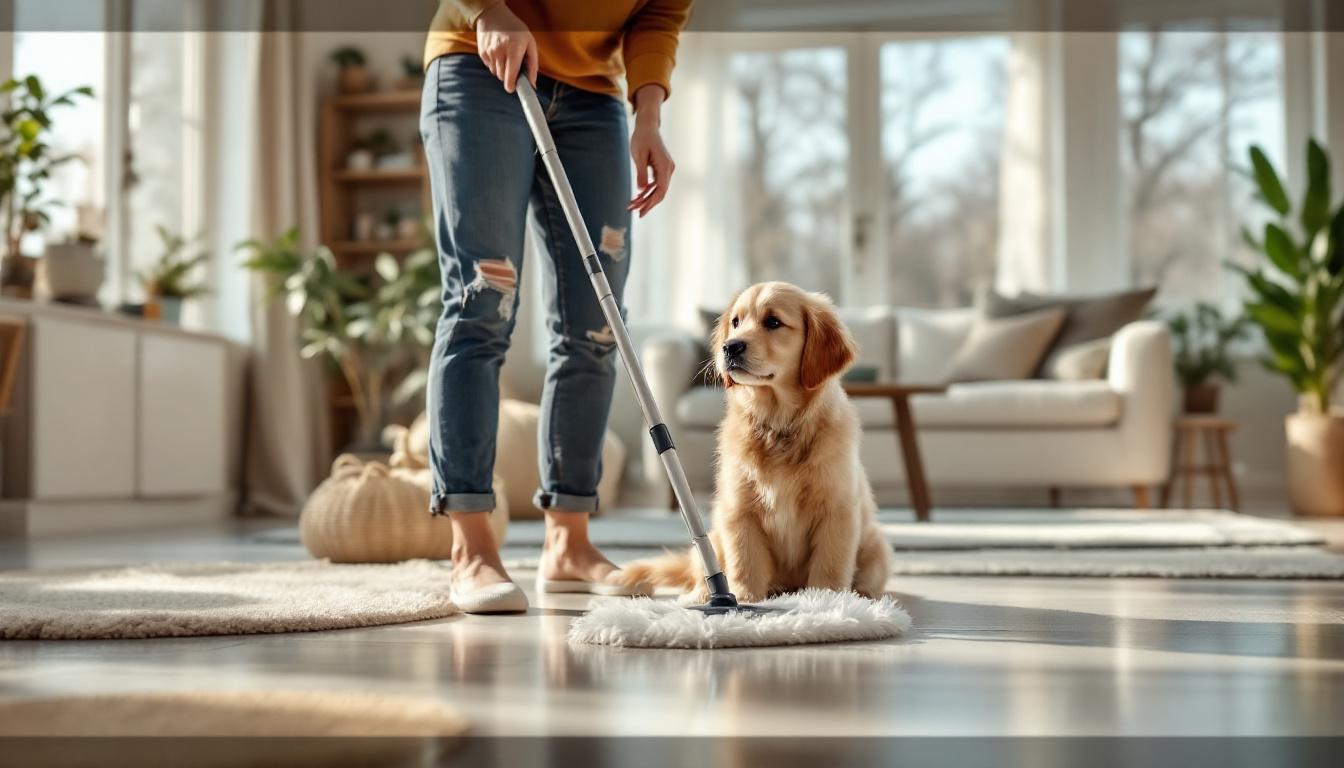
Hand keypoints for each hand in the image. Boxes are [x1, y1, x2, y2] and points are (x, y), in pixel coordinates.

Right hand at [475, 2, 536, 92]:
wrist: (492, 14)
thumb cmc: (515, 29)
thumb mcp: (530, 43)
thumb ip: (533, 65)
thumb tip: (532, 83)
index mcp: (514, 50)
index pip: (510, 77)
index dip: (512, 86)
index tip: (513, 89)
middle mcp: (499, 52)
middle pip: (502, 77)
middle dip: (509, 76)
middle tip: (513, 66)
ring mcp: (489, 53)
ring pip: (496, 73)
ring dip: (501, 69)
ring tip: (505, 56)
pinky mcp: (482, 53)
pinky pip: (489, 66)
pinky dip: (495, 64)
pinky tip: (498, 53)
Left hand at [628, 85, 672, 217]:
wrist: (647, 126)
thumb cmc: (642, 138)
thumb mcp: (639, 155)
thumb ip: (641, 173)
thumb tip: (642, 190)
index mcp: (665, 166)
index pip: (661, 190)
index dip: (651, 202)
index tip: (641, 211)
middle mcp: (668, 169)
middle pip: (660, 192)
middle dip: (648, 203)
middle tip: (636, 213)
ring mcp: (666, 169)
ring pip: (657, 190)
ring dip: (646, 198)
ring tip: (632, 206)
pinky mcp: (661, 169)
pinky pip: (655, 184)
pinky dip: (646, 191)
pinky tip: (637, 198)